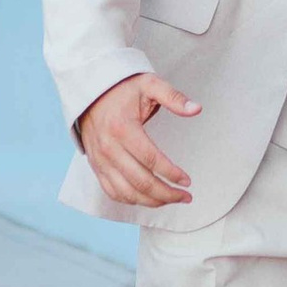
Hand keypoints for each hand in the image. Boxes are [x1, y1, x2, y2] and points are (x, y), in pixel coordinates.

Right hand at [78, 72, 200, 207]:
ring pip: (127, 192)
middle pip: (140, 181)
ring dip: (151, 201)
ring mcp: (100, 160)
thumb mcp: (149, 85)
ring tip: (171, 200)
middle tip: (185, 196)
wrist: (90, 93)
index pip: (151, 159)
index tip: (187, 181)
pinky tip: (148, 199)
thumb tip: (196, 109)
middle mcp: (109, 148)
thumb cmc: (122, 90)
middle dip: (166, 193)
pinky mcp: (96, 166)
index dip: (171, 173)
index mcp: (123, 128)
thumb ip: (173, 97)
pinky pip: (112, 192)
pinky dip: (131, 200)